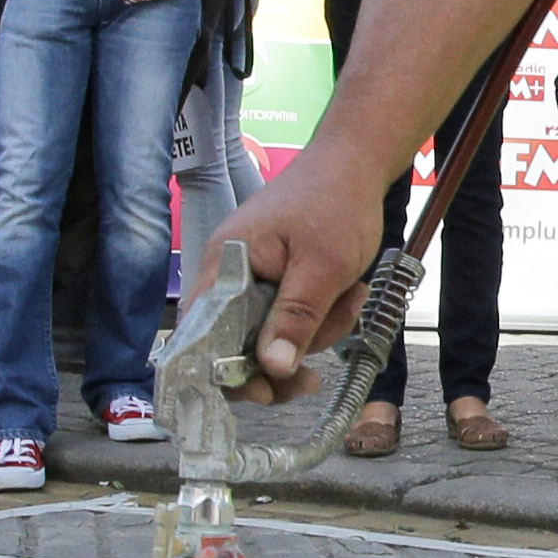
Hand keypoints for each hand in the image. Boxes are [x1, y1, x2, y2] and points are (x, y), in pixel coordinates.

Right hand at [210, 152, 403, 399]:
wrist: (358, 164)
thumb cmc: (335, 202)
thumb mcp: (322, 267)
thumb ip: (296, 318)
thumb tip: (271, 369)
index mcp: (225, 266)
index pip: (200, 335)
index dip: (220, 373)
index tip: (260, 393)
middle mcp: (231, 276)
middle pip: (240, 345)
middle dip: (285, 356)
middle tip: (314, 373)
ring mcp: (256, 280)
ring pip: (274, 337)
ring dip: (316, 332)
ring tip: (349, 298)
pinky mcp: (280, 283)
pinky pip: (293, 321)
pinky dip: (322, 319)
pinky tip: (348, 296)